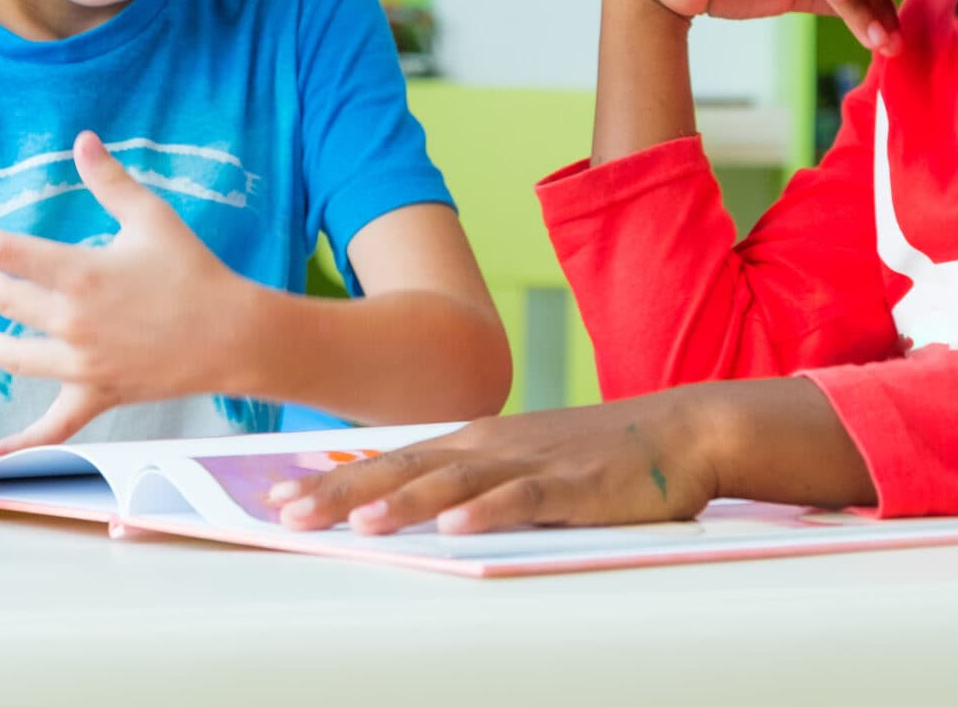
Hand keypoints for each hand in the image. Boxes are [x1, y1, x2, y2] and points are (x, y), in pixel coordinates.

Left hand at [0, 132, 250, 454]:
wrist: (233, 334)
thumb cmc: (194, 271)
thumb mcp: (151, 217)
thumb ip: (110, 180)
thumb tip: (82, 138)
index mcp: (80, 274)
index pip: (5, 252)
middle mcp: (72, 322)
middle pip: (3, 301)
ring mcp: (82, 364)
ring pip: (13, 356)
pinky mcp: (97, 394)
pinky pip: (53, 426)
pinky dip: (22, 442)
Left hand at [264, 395, 720, 534]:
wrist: (679, 429)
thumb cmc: (597, 456)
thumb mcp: (520, 465)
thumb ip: (469, 485)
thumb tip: (406, 510)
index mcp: (474, 442)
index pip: (389, 460)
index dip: (332, 478)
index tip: (278, 497)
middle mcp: (491, 446)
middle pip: (404, 468)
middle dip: (342, 491)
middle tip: (287, 512)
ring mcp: (531, 463)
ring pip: (454, 484)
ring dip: (404, 502)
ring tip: (357, 523)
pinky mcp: (573, 486)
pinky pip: (524, 501)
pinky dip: (488, 513)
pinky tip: (457, 527)